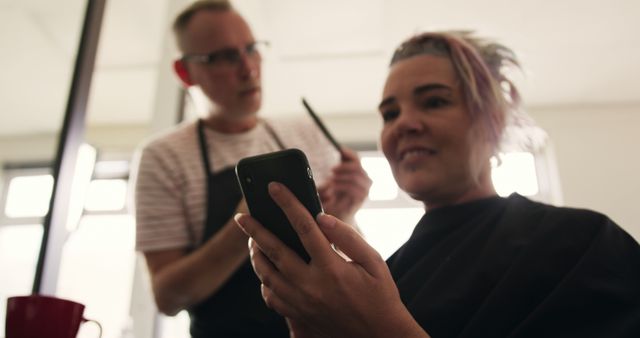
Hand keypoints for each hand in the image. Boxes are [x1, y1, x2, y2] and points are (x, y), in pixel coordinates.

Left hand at [235, 182, 426, 337]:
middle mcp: (312, 286)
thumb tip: (321, 216)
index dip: (287, 204)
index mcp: (332, 268)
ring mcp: (301, 303)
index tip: (274, 187)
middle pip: (275, 250)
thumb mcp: (373, 262)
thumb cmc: (379, 295)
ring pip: (266, 275)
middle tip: (242, 215)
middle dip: (255, 229)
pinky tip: (266, 270)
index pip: (304, 227)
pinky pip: (271, 296)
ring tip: (252, 240)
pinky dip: (264, 280)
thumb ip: (348, 237)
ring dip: (255, 254)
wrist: (379, 336)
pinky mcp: (298, 316)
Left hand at [318, 148, 371, 221]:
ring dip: (342, 177)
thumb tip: (338, 150)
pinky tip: (332, 189)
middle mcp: (364, 179)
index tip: (339, 150)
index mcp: (358, 171)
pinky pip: (353, 189)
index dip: (348, 154)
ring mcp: (365, 189)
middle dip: (343, 167)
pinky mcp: (361, 199)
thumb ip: (337, 167)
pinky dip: (341, 187)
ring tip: (330, 181)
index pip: (356, 158)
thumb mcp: (333, 179)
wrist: (337, 215)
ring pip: (356, 177)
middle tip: (331, 170)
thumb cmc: (332, 196)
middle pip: (357, 166)